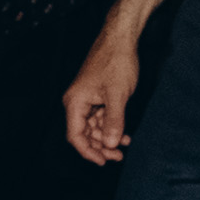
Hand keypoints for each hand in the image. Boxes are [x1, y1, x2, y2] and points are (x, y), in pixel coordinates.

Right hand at [66, 21, 145, 164]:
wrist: (121, 37)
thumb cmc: (116, 61)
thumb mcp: (118, 95)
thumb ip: (114, 121)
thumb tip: (109, 144)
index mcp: (75, 102)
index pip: (75, 136)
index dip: (88, 152)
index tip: (104, 161)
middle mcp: (77, 101)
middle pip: (84, 133)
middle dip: (100, 146)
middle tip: (118, 156)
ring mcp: (87, 97)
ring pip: (93, 126)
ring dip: (107, 137)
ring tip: (124, 146)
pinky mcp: (96, 94)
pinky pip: (100, 116)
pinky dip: (111, 125)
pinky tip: (124, 133)